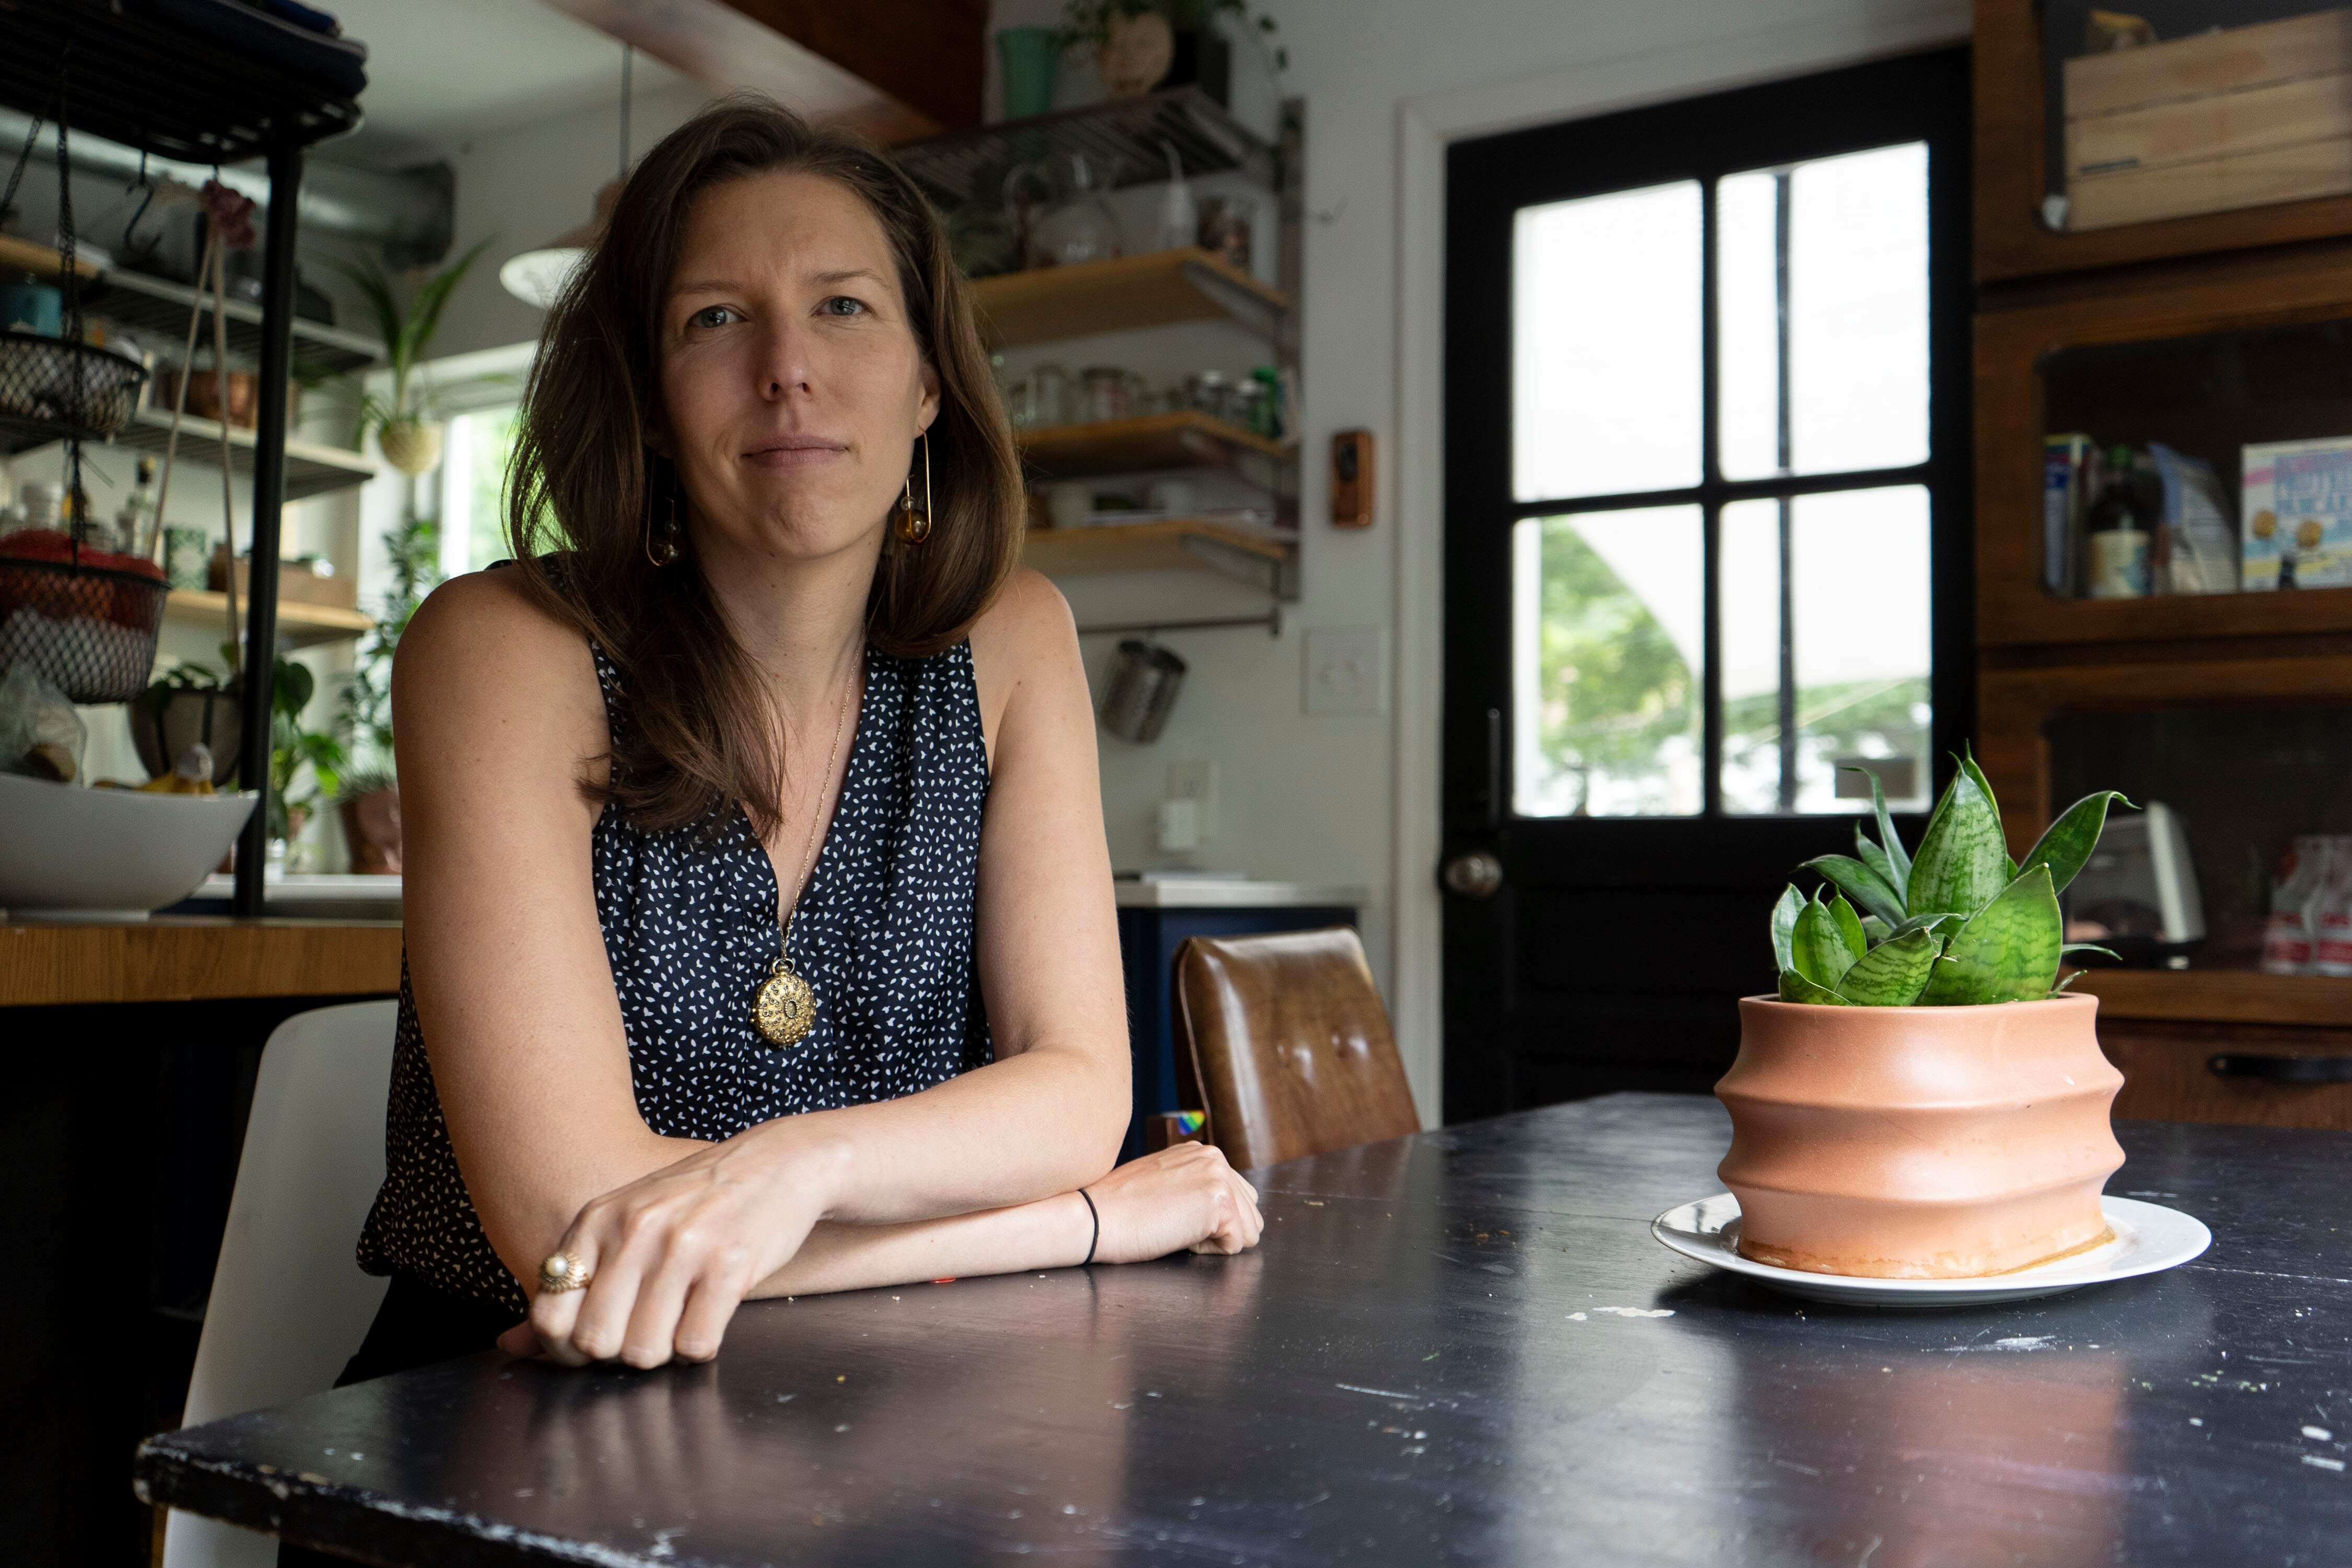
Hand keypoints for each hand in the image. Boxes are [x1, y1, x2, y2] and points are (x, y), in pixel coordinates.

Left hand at [497, 1130, 844, 1368]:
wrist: (779, 1162)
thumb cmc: (696, 1201)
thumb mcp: (625, 1224)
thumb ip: (571, 1283)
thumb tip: (507, 1346)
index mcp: (597, 1220)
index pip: (550, 1316)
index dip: (568, 1350)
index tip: (598, 1344)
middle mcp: (633, 1230)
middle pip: (596, 1343)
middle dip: (619, 1355)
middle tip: (647, 1334)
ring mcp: (682, 1247)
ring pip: (644, 1352)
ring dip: (664, 1353)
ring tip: (681, 1322)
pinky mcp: (729, 1265)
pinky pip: (696, 1345)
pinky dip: (702, 1347)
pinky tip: (710, 1317)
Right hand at [1083, 1140, 1262, 1263]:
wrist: (1095, 1217)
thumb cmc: (1119, 1208)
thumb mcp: (1163, 1181)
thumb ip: (1193, 1184)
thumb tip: (1217, 1208)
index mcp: (1202, 1152)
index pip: (1238, 1196)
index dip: (1209, 1219)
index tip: (1173, 1215)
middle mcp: (1215, 1158)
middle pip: (1250, 1213)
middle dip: (1220, 1230)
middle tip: (1175, 1223)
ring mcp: (1219, 1177)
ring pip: (1250, 1230)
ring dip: (1217, 1240)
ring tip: (1178, 1228)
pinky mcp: (1220, 1202)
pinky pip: (1237, 1244)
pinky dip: (1209, 1251)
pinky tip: (1179, 1236)